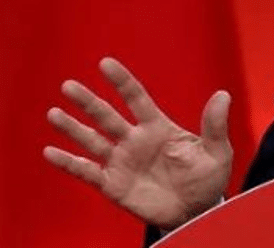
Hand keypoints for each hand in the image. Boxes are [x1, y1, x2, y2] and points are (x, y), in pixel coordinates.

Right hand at [43, 57, 233, 230]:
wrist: (195, 210)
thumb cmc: (207, 178)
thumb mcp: (217, 151)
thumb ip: (214, 125)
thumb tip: (224, 94)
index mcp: (158, 127)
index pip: (136, 99)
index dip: (122, 82)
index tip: (105, 63)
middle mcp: (135, 140)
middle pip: (107, 116)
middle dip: (88, 102)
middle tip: (68, 86)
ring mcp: (122, 161)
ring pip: (92, 140)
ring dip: (72, 128)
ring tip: (53, 113)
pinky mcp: (112, 184)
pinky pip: (86, 171)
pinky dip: (68, 163)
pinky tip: (50, 152)